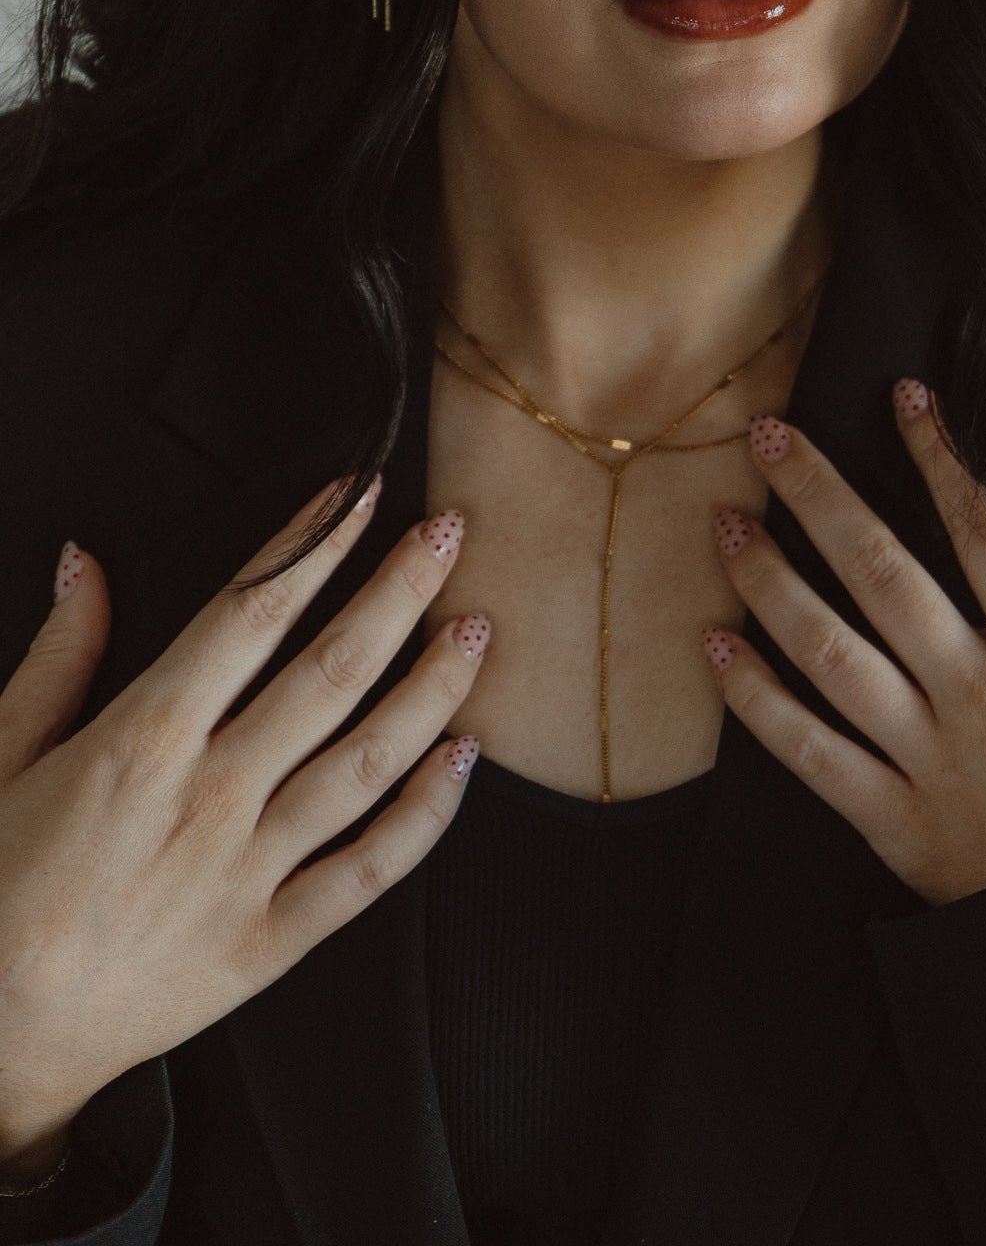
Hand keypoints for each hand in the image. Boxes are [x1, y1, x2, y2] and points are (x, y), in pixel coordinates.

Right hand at [0, 479, 485, 1136]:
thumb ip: (58, 658)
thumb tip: (87, 562)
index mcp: (142, 741)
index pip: (252, 612)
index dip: (314, 541)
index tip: (356, 491)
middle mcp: (210, 797)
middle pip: (332, 670)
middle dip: (400, 589)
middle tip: (450, 532)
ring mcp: (249, 871)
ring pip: (369, 760)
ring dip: (434, 686)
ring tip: (478, 628)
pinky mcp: (271, 942)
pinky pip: (370, 871)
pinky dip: (426, 813)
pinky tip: (463, 759)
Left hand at [701, 382, 985, 907]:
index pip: (985, 531)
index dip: (940, 457)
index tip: (902, 397)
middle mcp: (976, 694)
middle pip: (883, 572)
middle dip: (820, 496)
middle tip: (767, 435)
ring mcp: (927, 758)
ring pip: (831, 652)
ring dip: (770, 582)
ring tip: (723, 525)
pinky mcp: (894, 824)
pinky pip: (810, 754)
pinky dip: (756, 703)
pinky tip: (714, 650)